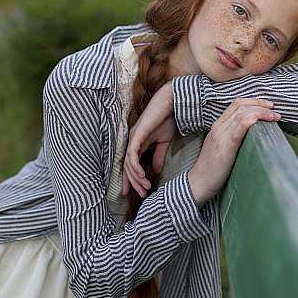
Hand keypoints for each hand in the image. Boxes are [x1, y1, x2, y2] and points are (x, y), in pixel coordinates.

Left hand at [122, 83, 175, 197]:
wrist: (171, 103)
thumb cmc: (167, 118)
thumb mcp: (164, 142)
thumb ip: (158, 155)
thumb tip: (157, 170)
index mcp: (138, 142)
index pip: (130, 164)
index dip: (130, 178)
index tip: (134, 192)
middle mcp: (132, 140)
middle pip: (127, 166)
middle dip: (134, 182)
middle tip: (142, 194)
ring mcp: (133, 137)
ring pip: (128, 163)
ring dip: (136, 177)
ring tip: (145, 188)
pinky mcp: (136, 135)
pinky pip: (132, 155)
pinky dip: (135, 167)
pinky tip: (142, 176)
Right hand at [188, 98, 280, 206]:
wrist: (198, 183)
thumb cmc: (212, 168)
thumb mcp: (221, 147)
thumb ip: (233, 137)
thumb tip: (252, 133)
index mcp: (218, 126)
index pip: (236, 104)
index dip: (254, 101)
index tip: (268, 105)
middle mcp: (218, 128)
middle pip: (240, 106)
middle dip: (260, 104)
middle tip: (274, 110)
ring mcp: (220, 137)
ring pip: (241, 115)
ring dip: (260, 113)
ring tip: (274, 117)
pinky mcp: (224, 148)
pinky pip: (238, 130)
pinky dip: (249, 122)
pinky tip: (258, 121)